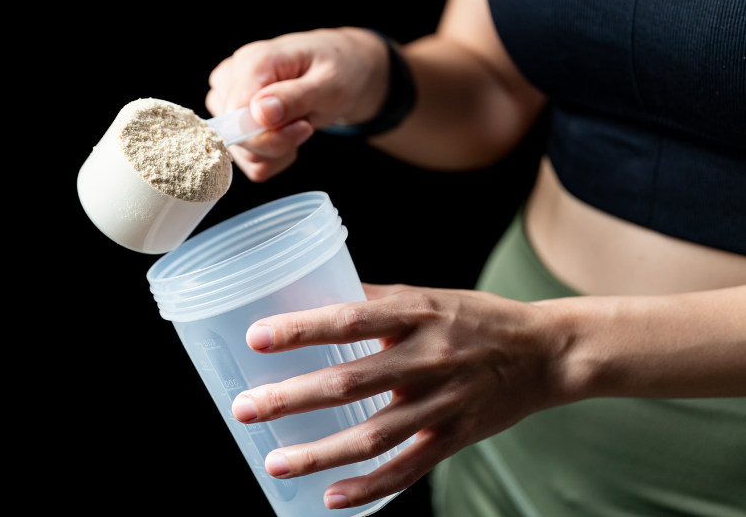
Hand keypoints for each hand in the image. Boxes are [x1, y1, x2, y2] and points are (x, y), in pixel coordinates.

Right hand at [206, 28, 388, 181]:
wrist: (341, 70)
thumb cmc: (337, 70)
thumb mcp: (330, 83)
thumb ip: (295, 97)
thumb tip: (259, 112)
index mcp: (252, 60)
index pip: (236, 114)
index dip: (268, 134)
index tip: (303, 127)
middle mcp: (231, 78)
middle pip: (234, 136)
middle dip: (276, 143)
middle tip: (305, 124)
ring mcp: (227, 99)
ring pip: (239, 152)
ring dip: (275, 152)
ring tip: (297, 125)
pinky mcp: (231, 119)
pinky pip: (244, 159)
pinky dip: (270, 158)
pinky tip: (287, 135)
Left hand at [230, 283, 566, 508]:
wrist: (546, 352)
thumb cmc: (476, 318)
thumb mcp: (428, 295)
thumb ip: (375, 300)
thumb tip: (314, 297)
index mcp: (417, 313)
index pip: (349, 319)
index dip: (302, 329)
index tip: (257, 337)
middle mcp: (428, 357)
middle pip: (350, 382)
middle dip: (292, 398)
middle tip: (245, 408)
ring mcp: (443, 402)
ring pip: (374, 435)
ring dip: (320, 452)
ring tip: (275, 462)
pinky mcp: (457, 436)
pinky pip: (409, 468)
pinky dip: (371, 487)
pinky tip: (332, 498)